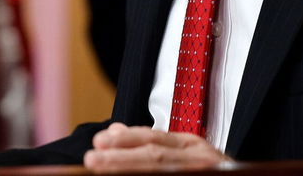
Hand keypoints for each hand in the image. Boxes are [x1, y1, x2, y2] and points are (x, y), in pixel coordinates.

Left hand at [83, 123, 228, 170]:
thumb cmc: (210, 171)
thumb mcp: (183, 154)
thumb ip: (154, 143)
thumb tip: (114, 130)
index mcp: (191, 146)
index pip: (154, 138)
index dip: (126, 140)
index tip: (99, 140)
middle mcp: (199, 159)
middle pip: (156, 156)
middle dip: (121, 158)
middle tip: (92, 159)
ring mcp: (204, 173)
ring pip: (162, 171)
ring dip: (129, 171)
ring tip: (101, 169)